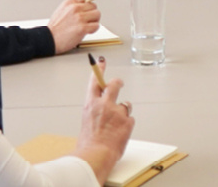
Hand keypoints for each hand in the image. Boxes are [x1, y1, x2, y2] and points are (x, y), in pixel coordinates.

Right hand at [47, 0, 101, 53]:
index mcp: (69, 2)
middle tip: (86, 20)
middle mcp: (75, 8)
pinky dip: (93, 29)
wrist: (50, 40)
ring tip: (86, 25)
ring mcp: (79, 18)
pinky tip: (86, 31)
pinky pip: (96, 25)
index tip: (87, 7)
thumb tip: (86, 3)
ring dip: (94, 21)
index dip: (88, 0)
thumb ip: (73, 5)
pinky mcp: (83, 28)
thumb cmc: (56, 28)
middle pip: (94, 5)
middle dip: (91, 13)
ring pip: (97, 14)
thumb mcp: (61, 10)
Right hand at [73, 57, 134, 183]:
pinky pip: (130, 120)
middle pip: (114, 85)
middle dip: (118, 82)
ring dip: (124, 113)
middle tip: (120, 83)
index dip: (98, 70)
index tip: (101, 62)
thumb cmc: (89, 144)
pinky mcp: (127, 121)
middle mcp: (104, 105)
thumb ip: (95, 112)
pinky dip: (127, 126)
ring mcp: (117, 112)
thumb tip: (103, 109)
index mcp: (90, 105)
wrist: (96, 155)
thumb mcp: (87, 122)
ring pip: (126, 106)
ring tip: (116, 127)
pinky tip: (120, 134)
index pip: (94, 82)